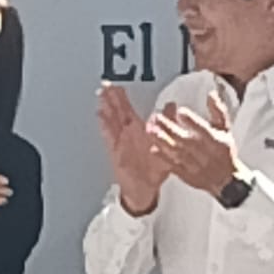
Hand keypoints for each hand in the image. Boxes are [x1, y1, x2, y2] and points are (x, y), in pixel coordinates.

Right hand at [96, 83, 169, 214]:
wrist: (144, 188)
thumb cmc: (154, 169)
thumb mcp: (166, 145)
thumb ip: (168, 124)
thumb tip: (173, 106)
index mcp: (140, 130)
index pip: (128, 109)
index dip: (121, 97)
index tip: (116, 86)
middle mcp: (128, 133)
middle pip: (117, 112)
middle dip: (111, 98)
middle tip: (105, 85)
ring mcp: (121, 141)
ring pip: (112, 121)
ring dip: (107, 108)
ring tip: (101, 96)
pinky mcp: (116, 151)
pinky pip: (109, 136)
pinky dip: (105, 126)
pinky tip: (101, 115)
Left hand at [147, 91, 240, 197]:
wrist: (226, 180)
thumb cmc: (224, 151)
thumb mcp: (225, 129)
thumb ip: (218, 111)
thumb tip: (211, 93)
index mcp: (215, 141)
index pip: (203, 130)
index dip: (193, 121)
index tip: (181, 111)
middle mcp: (204, 153)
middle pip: (185, 140)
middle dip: (170, 128)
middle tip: (156, 116)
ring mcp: (194, 165)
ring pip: (177, 152)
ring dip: (163, 142)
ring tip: (151, 130)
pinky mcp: (186, 175)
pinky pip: (173, 166)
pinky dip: (164, 158)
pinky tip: (153, 148)